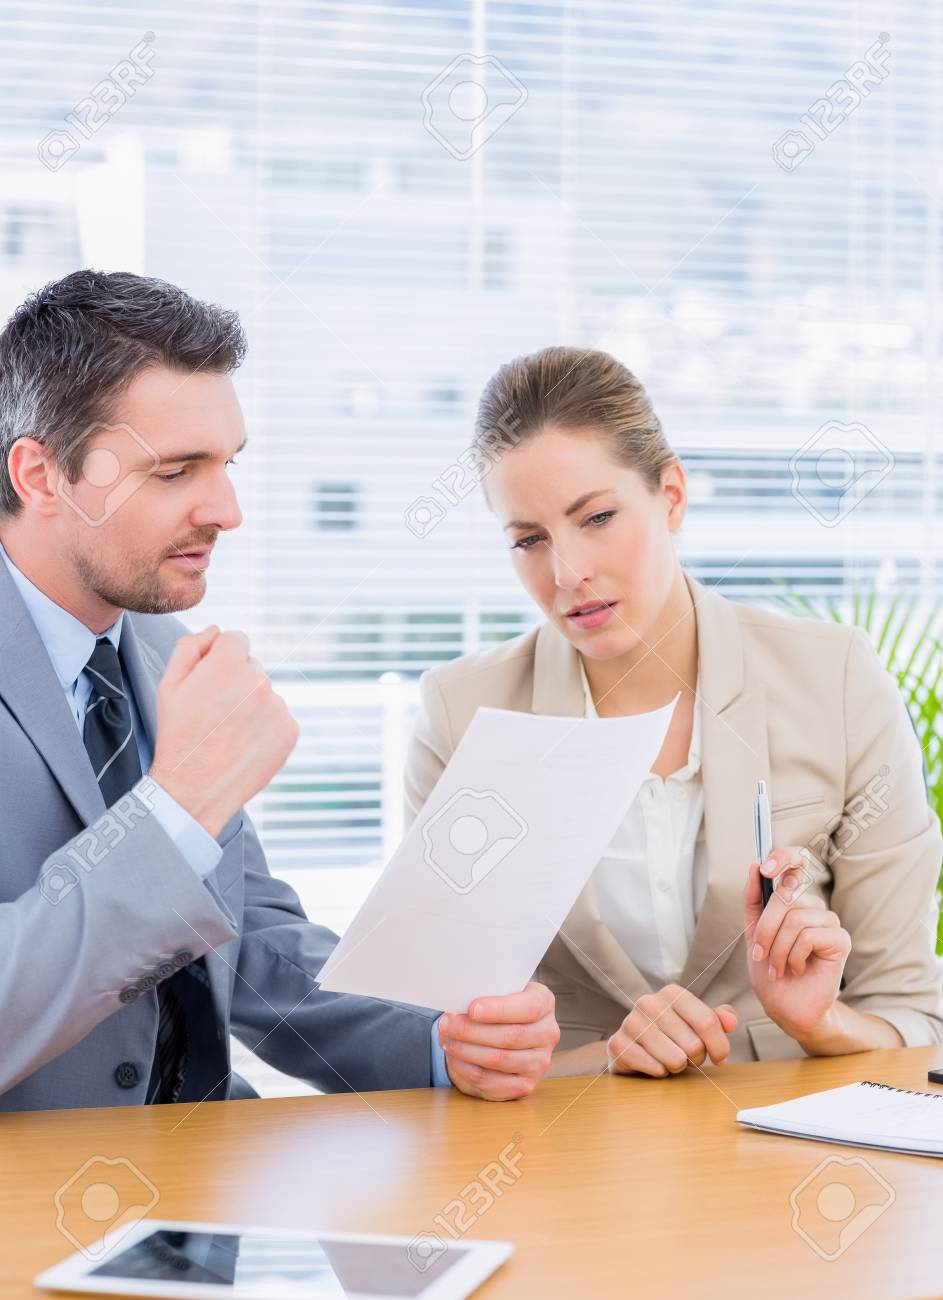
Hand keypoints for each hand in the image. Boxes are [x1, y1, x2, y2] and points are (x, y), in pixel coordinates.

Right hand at [149, 627, 299, 837]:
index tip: (210, 680)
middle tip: (214, 712)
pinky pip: (279, 717)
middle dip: (236, 681)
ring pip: (265, 693)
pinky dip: (265, 727)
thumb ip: (191, 647)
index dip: (220, 657)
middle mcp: (259, 681)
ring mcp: (278, 707)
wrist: (194, 791)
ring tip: (228, 732)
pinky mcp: (290, 731)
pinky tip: (243, 743)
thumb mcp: (169, 685)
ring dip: (251, 705)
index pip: (236, 639)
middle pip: (252, 666)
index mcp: (228, 665)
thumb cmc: (178, 736)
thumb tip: (216, 630)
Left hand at [439, 982, 559, 1100]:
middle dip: (471, 1030)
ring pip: (498, 1059)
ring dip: (465, 1049)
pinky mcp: (524, 1085)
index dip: (499, 1009)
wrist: (506, 1030)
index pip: (528, 1007)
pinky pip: (491, 1081)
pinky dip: (467, 1069)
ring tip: (446, 1038)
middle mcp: (547, 1033)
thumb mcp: (499, 991)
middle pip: (510, 1036)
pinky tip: (454, 1056)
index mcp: (544, 1002)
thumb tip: (459, 1000)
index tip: (472, 1009)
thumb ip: (487, 992)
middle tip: (446, 1023)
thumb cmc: (498, 1007)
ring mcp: (539, 1063)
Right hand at [606, 985, 737, 1076]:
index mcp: (672, 993)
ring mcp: (630, 1022)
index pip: (708, 1022)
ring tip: (669, 1058)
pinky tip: (653, 1063)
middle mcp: (648, 1002)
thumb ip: (718, 1019)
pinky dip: (660, 1073)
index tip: (721, 1059)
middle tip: (686, 1055)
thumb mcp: (698, 1024)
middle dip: (696, 1059)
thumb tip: (730, 1021)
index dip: (720, 1047)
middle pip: (694, 1045)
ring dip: (677, 1066)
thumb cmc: (673, 1035)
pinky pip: (656, 1069)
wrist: (633, 1048)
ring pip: (676, 1059)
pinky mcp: (618, 1045)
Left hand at [744, 849, 851, 1040]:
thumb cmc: (770, 971)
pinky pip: (808, 935)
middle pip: (786, 895)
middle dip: (765, 928)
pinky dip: (794, 956)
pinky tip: (797, 968)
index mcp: (794, 901)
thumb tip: (754, 867)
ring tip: (778, 967)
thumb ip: (753, 900)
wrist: (785, 1006)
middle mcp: (814, 906)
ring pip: (795, 918)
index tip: (764, 868)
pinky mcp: (840, 940)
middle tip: (760, 953)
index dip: (783, 857)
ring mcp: (829, 922)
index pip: (796, 862)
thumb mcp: (752, 932)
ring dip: (777, 948)